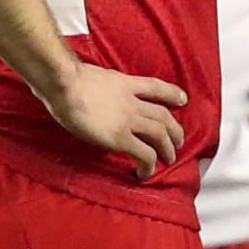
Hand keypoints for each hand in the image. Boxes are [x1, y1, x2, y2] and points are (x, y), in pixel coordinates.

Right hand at [41, 59, 186, 180]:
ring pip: (160, 134)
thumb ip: (106, 87)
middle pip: (164, 116)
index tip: (183, 99)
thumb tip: (100, 93)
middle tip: (179, 141)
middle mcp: (132, 102)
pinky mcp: (120, 137)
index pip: (156, 87)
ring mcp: (128, 119)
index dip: (173, 94)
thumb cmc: (68, 79)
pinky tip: (146, 172)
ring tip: (170, 158)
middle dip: (175, 130)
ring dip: (168, 148)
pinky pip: (143, 153)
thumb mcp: (96, 77)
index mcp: (126, 84)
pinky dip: (149, 164)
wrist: (65, 84)